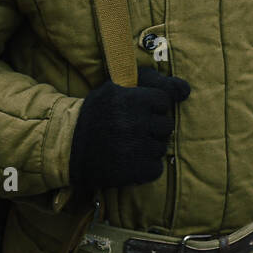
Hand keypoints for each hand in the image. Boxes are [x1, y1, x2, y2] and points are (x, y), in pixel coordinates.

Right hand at [68, 66, 190, 195]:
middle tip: (132, 130)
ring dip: (148, 148)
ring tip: (128, 146)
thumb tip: (185, 90)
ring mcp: (135, 148)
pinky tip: (129, 161)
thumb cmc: (96, 113)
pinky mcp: (133, 171)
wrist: (67, 146)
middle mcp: (135, 122)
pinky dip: (145, 167)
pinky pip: (156, 168)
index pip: (164, 101)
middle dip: (153, 128)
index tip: (139, 111)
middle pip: (166, 126)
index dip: (153, 106)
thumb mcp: (116, 88)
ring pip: (161, 148)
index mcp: (131, 99)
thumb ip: (151, 82)